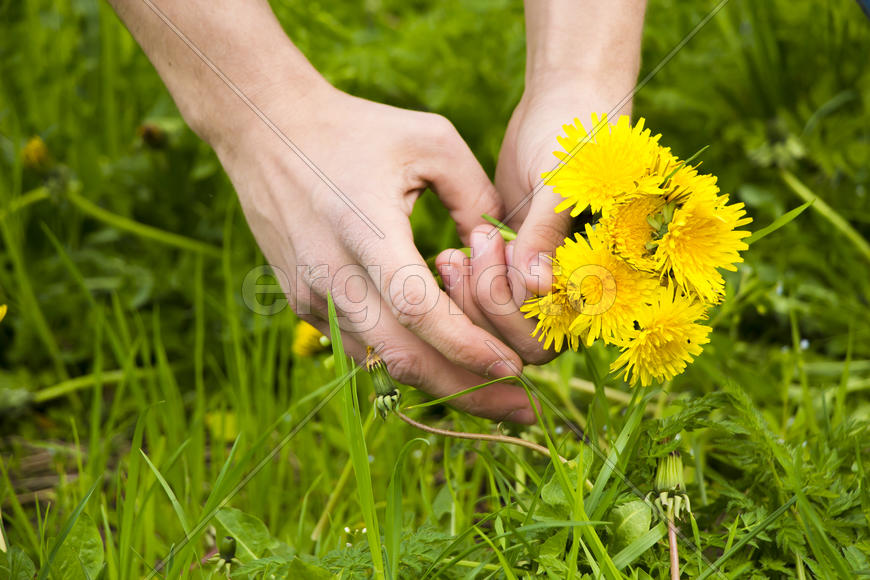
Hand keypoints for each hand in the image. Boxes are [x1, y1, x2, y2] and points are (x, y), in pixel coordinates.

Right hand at [217, 84, 535, 422]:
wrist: (266, 131)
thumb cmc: (357, 129)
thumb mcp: (431, 141)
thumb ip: (477, 196)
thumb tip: (507, 255)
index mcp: (366, 229)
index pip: (418, 309)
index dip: (468, 347)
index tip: (516, 369)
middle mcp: (333, 273)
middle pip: (402, 358)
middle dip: (468, 393)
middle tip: (524, 411)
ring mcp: (312, 294)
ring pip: (381, 364)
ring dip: (440, 387)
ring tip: (494, 399)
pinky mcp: (303, 302)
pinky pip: (361, 349)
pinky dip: (406, 364)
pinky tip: (445, 367)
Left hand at [436, 77, 633, 364]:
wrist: (566, 102)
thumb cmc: (580, 135)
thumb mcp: (568, 179)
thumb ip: (549, 232)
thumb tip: (538, 287)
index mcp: (609, 280)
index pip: (560, 331)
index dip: (522, 308)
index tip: (503, 251)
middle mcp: (578, 293)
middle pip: (525, 342)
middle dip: (490, 305)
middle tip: (475, 246)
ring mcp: (542, 283)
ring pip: (499, 328)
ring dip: (471, 299)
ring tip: (455, 253)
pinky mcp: (513, 268)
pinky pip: (485, 301)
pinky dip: (464, 289)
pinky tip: (449, 257)